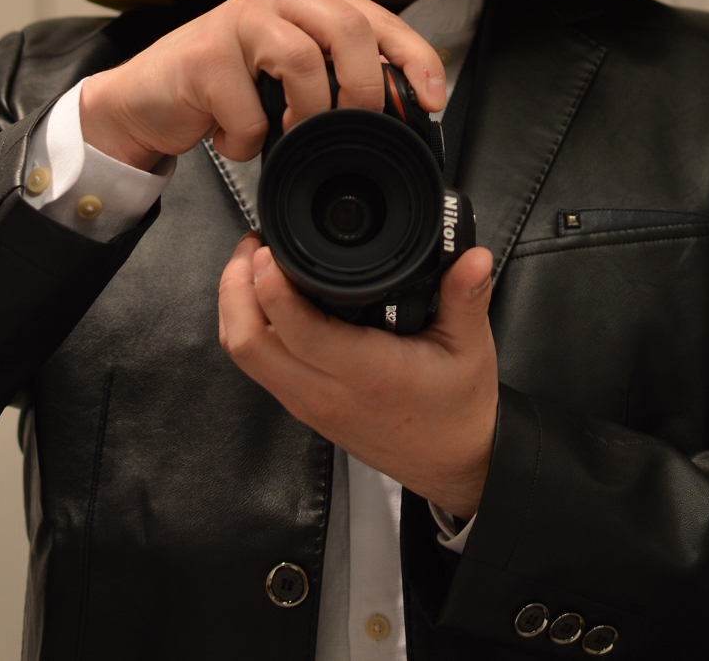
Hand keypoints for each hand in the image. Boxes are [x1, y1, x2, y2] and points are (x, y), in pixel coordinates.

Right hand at [78, 0, 445, 170]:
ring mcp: (239, 18)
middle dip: (363, 88)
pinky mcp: (204, 53)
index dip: (415, 58)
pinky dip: (248, 139)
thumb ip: (339, 79)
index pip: (379, 19)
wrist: (146, 101)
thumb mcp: (293, 79)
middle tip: (356, 126)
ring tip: (286, 134)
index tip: (433, 99)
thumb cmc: (226, 88)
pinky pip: (250, 108)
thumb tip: (401, 111)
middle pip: (349, 28)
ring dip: (305, 116)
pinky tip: (232, 137)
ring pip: (303, 60)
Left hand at [219, 235, 498, 518]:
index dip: (272, 284)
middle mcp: (325, 391)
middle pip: (247, 342)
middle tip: (251, 245)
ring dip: (235, 306)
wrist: (454, 463)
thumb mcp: (471, 348)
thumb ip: (467, 297)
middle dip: (236, 287)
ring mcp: (308, 403)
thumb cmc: (458, 408)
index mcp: (365, 373)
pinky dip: (248, 328)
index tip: (270, 248)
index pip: (296, 330)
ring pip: (244, 355)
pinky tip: (264, 299)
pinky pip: (258, 366)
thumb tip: (473, 256)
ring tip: (250, 264)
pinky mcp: (304, 407)